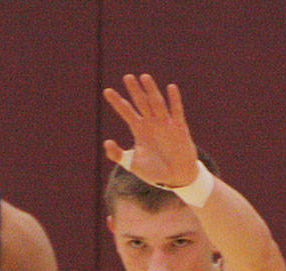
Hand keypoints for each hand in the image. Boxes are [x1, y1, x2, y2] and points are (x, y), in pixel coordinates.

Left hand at [102, 74, 199, 190]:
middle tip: (127, 77)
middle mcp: (152, 124)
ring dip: (151, 91)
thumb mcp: (132, 164)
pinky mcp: (179, 128)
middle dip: (134, 91)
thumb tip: (106, 142)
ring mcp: (165, 124)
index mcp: (140, 130)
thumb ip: (117, 155)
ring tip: (144, 77)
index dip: (117, 102)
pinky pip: (176, 112)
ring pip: (156, 103)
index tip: (107, 91)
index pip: (126, 112)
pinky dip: (174, 100)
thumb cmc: (155, 171)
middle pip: (141, 103)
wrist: (176, 178)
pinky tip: (170, 87)